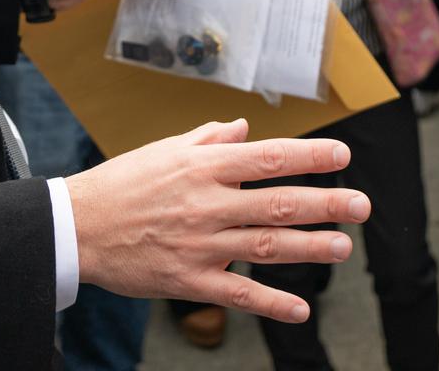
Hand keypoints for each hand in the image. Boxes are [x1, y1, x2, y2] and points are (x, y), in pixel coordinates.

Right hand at [66, 119, 368, 321]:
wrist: (76, 228)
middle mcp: (207, 204)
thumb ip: (210, 141)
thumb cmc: (122, 184)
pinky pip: (237, 293)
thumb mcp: (164, 150)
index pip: (267, 158)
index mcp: (203, 168)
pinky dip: (271, 302)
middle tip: (362, 205)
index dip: (308, 155)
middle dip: (325, 204)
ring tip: (343, 246)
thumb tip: (245, 129)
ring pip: (265, 245)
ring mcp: (199, 245)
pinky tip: (301, 309)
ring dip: (309, 247)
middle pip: (277, 203)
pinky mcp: (188, 280)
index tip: (342, 154)